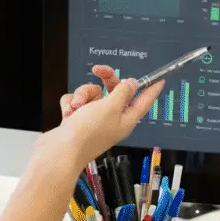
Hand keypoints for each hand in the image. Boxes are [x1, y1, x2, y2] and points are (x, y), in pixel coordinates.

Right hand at [42, 77, 162, 168]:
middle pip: (114, 90)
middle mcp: (112, 119)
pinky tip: (68, 113)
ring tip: (77, 107)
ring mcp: (93, 119)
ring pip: (92, 93)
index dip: (151, 89)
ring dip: (82, 95)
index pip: (143, 101)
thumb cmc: (88, 133)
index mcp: (126, 118)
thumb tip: (132, 84)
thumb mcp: (111, 107)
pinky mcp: (78, 119)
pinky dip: (71, 104)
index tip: (159, 80)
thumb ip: (123, 92)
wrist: (60, 151)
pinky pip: (77, 101)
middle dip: (104, 80)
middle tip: (98, 70)